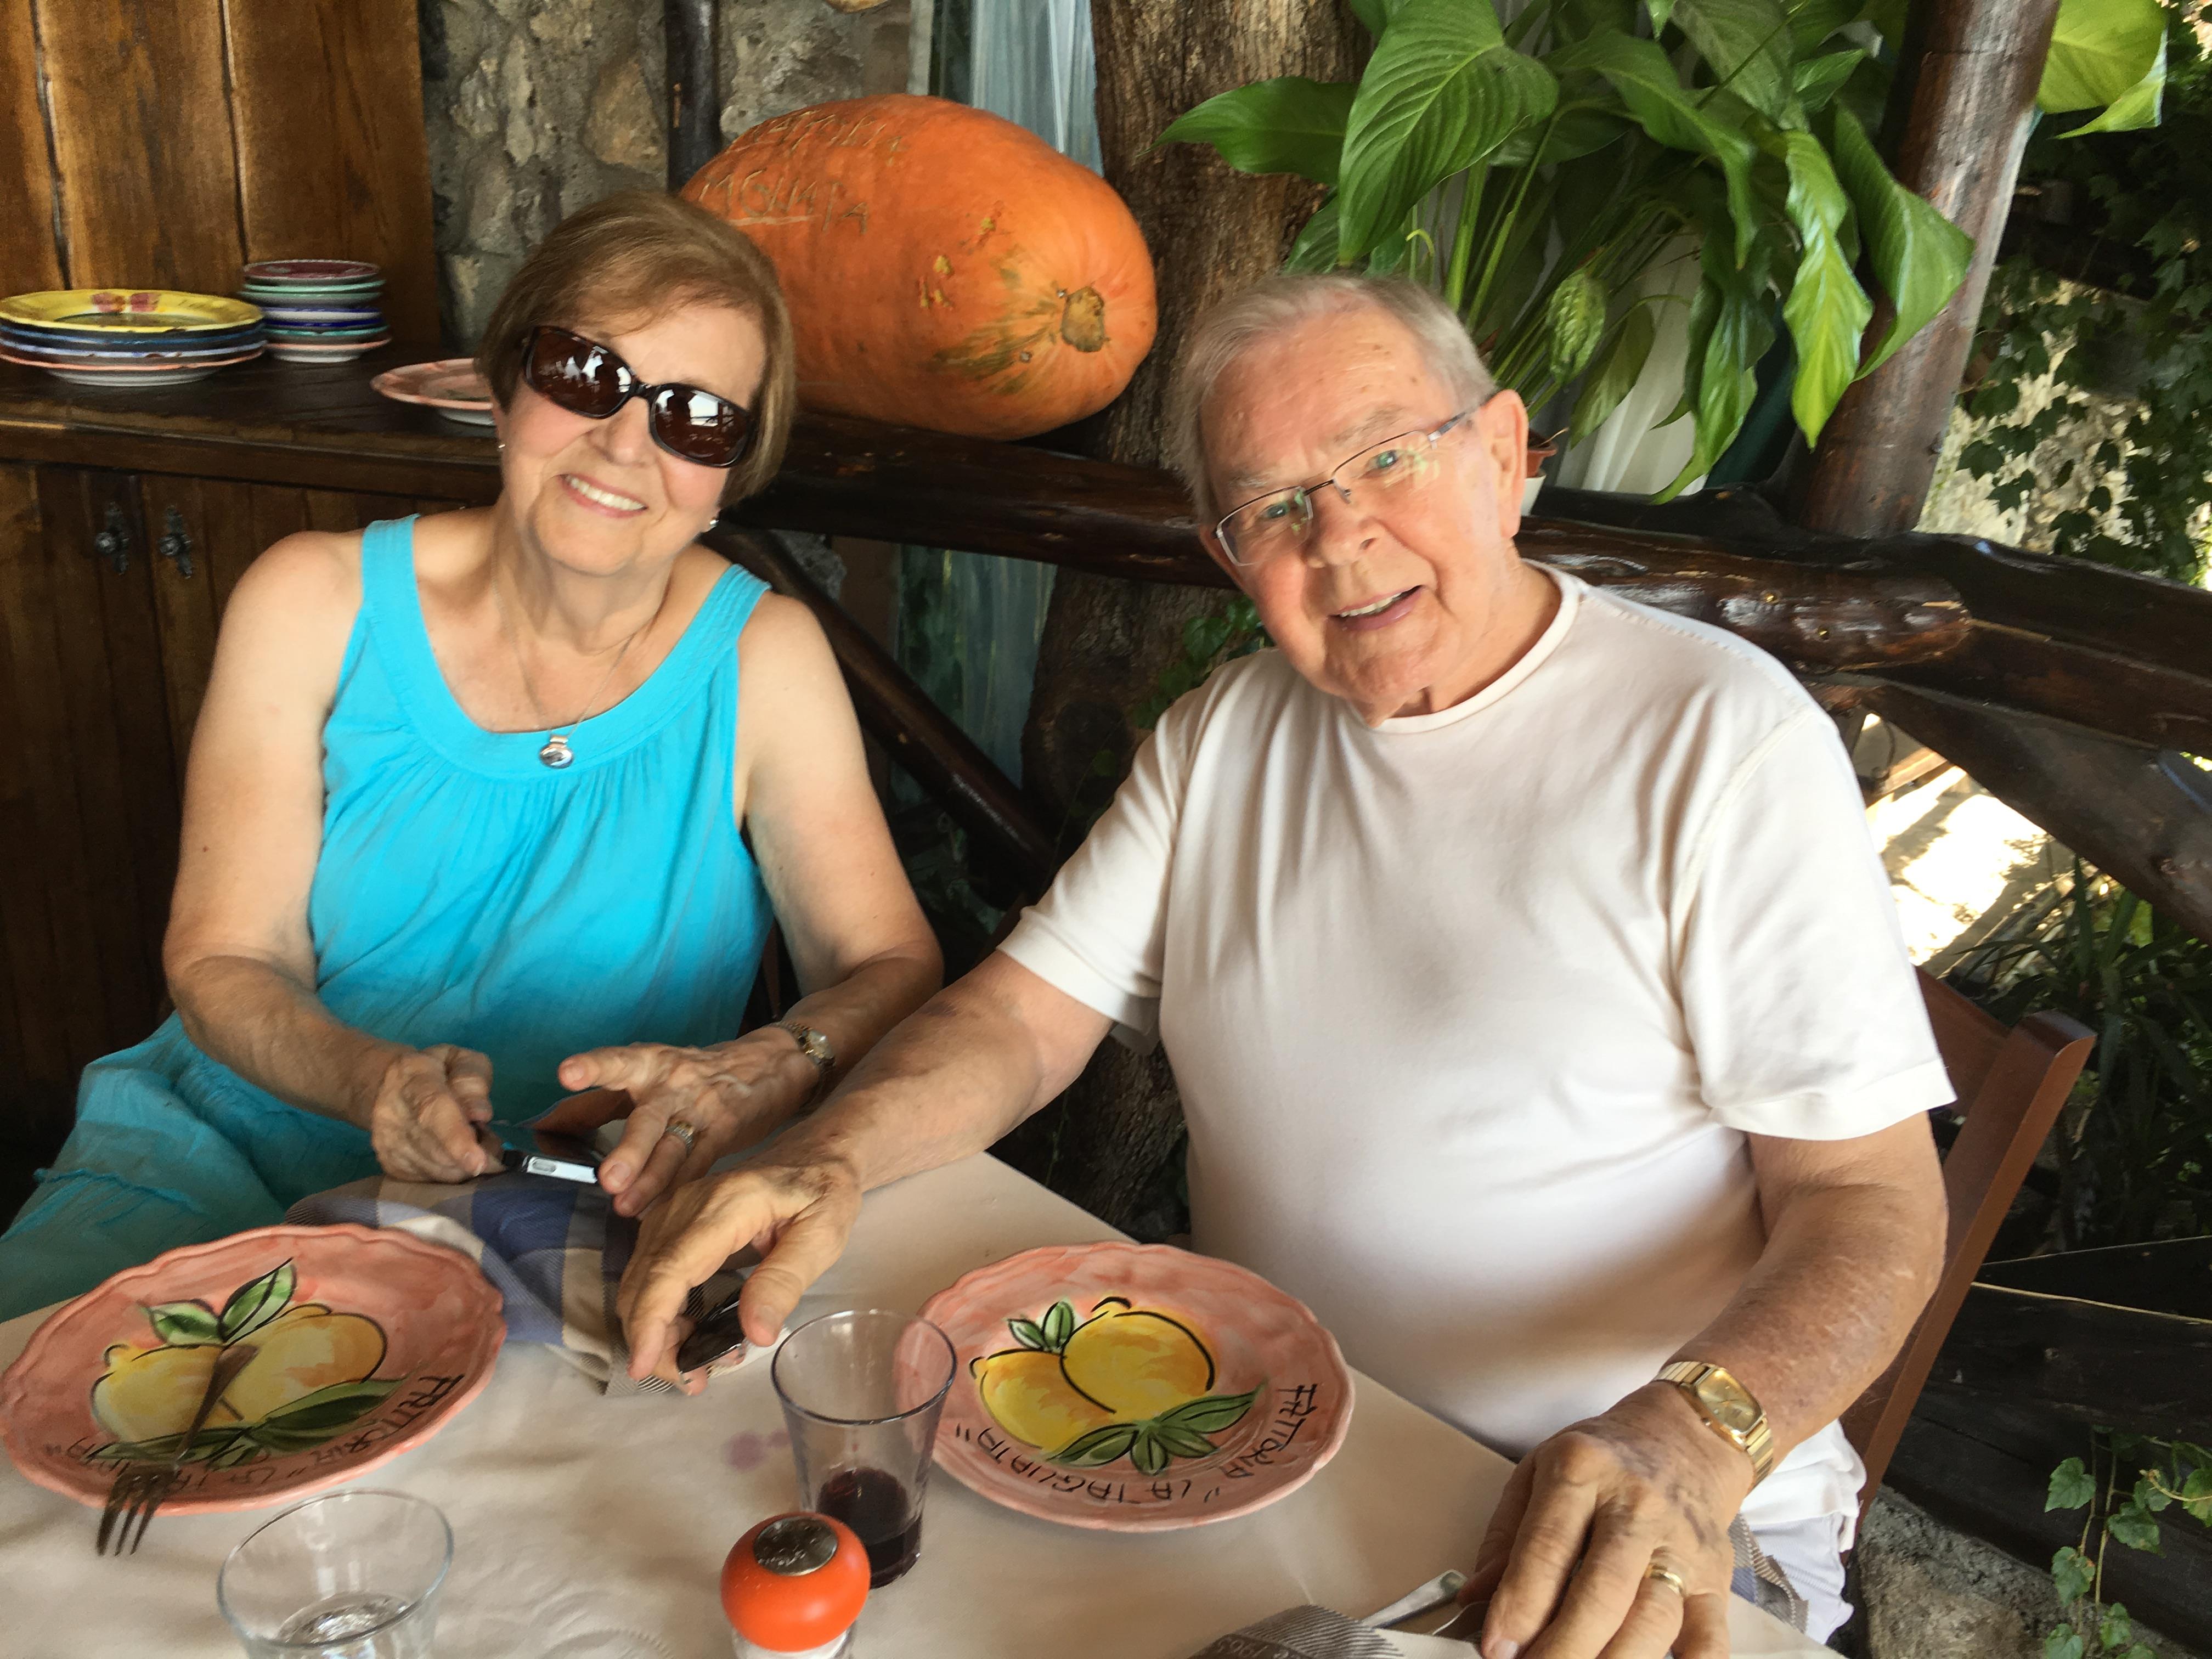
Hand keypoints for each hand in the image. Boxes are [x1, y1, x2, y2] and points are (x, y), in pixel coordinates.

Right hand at [358, 1043, 501, 1181]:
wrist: (386, 1086)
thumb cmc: (435, 1071)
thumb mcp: (460, 1060)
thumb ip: (473, 1080)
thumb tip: (481, 1114)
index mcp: (412, 1077)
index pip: (431, 1111)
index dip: (456, 1139)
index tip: (478, 1161)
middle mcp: (391, 1112)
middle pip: (434, 1148)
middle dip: (473, 1156)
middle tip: (494, 1146)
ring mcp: (386, 1143)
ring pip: (435, 1170)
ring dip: (464, 1166)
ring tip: (475, 1146)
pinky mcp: (390, 1165)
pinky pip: (429, 1180)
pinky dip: (450, 1173)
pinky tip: (455, 1156)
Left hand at [539, 1033, 814, 1216]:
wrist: (768, 1064)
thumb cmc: (691, 1074)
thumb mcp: (648, 1074)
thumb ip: (598, 1102)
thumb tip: (546, 1128)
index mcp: (650, 1064)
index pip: (618, 1062)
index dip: (594, 1067)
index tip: (567, 1075)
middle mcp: (675, 1085)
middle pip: (650, 1119)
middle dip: (630, 1150)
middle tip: (608, 1179)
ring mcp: (703, 1110)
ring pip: (675, 1149)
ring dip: (651, 1181)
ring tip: (626, 1208)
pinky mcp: (725, 1133)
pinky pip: (699, 1164)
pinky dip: (679, 1189)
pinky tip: (660, 1214)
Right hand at [616, 1151, 861, 1391]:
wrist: (818, 1153)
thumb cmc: (825, 1192)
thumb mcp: (823, 1236)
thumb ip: (785, 1281)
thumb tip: (755, 1335)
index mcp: (726, 1204)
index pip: (670, 1268)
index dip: (651, 1321)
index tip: (646, 1365)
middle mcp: (688, 1203)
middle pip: (645, 1279)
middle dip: (653, 1340)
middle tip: (690, 1382)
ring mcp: (675, 1209)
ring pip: (641, 1278)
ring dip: (654, 1328)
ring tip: (694, 1367)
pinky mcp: (674, 1220)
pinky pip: (651, 1269)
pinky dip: (658, 1308)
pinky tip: (686, 1334)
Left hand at [1459, 1382, 1753, 1658]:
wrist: (1684, 1437)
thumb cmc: (1602, 1459)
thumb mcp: (1538, 1471)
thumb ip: (1506, 1537)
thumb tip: (1476, 1600)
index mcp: (1582, 1470)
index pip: (1547, 1548)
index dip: (1519, 1605)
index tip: (1497, 1648)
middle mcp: (1637, 1507)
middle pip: (1602, 1592)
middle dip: (1563, 1648)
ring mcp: (1682, 1545)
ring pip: (1653, 1620)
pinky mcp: (1716, 1578)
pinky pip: (1711, 1639)